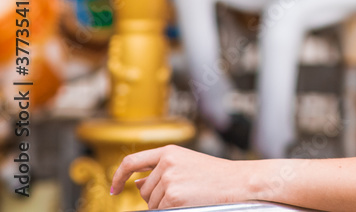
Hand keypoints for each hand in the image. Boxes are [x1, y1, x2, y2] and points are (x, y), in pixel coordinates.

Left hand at [110, 144, 246, 208]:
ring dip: (165, 205)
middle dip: (156, 197)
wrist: (239, 181)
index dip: (118, 176)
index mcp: (169, 151)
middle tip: (182, 195)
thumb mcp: (187, 165)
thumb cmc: (216, 175)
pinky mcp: (173, 197)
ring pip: (151, 203)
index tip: (114, 188)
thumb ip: (160, 171)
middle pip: (144, 190)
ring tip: (190, 197)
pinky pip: (160, 210)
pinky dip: (172, 210)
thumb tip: (135, 184)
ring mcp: (169, 181)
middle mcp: (166, 164)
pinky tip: (189, 203)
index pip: (132, 162)